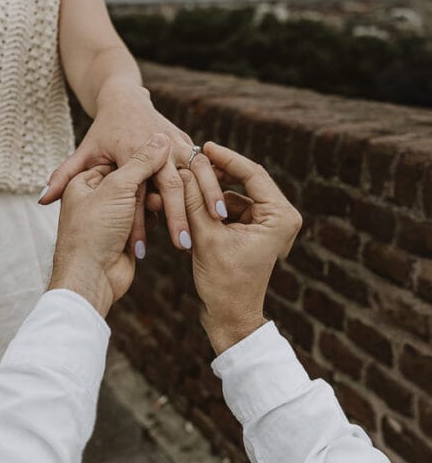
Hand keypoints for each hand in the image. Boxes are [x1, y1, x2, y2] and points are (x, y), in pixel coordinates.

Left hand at [40, 81, 227, 255]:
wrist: (125, 97)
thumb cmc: (102, 133)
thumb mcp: (85, 157)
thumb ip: (66, 176)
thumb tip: (41, 198)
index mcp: (128, 148)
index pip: (139, 188)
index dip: (142, 220)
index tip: (144, 247)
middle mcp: (155, 144)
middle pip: (172, 185)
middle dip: (178, 218)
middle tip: (186, 245)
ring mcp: (174, 143)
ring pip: (192, 175)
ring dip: (202, 202)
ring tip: (214, 225)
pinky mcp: (186, 146)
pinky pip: (200, 169)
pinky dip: (208, 188)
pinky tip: (216, 210)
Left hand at [48, 134, 171, 316]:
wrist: (88, 278)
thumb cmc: (92, 230)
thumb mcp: (115, 189)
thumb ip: (140, 163)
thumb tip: (162, 139)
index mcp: (91, 175)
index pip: (129, 158)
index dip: (149, 160)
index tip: (167, 157)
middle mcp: (102, 190)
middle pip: (141, 178)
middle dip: (153, 187)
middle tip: (164, 192)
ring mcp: (117, 210)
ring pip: (149, 195)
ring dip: (158, 204)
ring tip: (157, 211)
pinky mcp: (132, 227)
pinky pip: (153, 213)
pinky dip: (161, 216)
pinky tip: (164, 220)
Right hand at [182, 141, 302, 353]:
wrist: (230, 316)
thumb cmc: (223, 282)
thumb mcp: (206, 237)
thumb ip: (194, 201)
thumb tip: (183, 169)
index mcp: (280, 216)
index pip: (253, 174)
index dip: (227, 158)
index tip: (205, 146)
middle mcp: (280, 216)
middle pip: (246, 180)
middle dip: (218, 171)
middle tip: (193, 158)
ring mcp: (268, 222)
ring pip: (236, 192)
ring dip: (212, 188)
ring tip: (186, 180)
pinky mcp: (254, 228)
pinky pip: (231, 206)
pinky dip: (212, 203)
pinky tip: (190, 199)